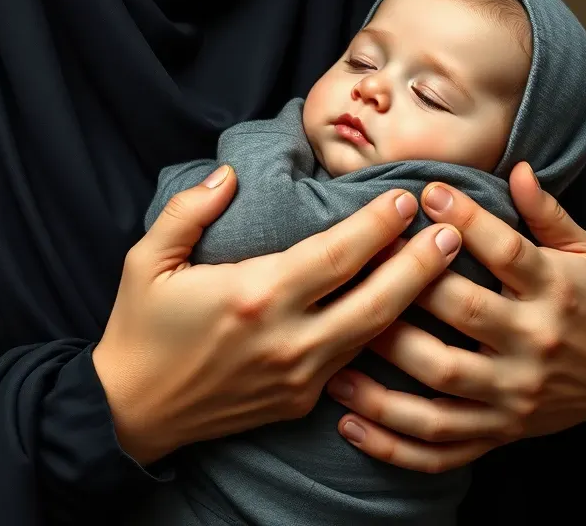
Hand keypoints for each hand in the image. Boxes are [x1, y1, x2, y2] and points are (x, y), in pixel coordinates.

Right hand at [92, 164, 462, 465]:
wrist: (131, 411)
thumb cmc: (139, 328)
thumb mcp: (146, 259)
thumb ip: (189, 210)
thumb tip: (231, 174)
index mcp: (254, 295)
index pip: (337, 255)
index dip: (377, 226)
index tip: (404, 199)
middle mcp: (288, 339)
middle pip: (377, 299)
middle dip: (422, 264)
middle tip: (455, 231)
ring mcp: (299, 377)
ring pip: (375, 335)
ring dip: (414, 299)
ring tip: (446, 265)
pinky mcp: (300, 402)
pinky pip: (354, 363)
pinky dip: (384, 334)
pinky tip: (406, 312)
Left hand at [324, 162, 585, 472]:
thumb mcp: (583, 251)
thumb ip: (546, 212)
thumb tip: (516, 167)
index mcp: (556, 291)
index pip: (508, 251)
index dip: (466, 219)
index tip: (426, 192)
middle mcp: (534, 344)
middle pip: (465, 314)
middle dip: (410, 286)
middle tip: (362, 262)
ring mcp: (514, 395)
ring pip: (442, 384)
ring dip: (386, 367)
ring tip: (336, 351)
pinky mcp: (499, 433)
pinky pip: (440, 448)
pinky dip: (394, 444)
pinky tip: (349, 424)